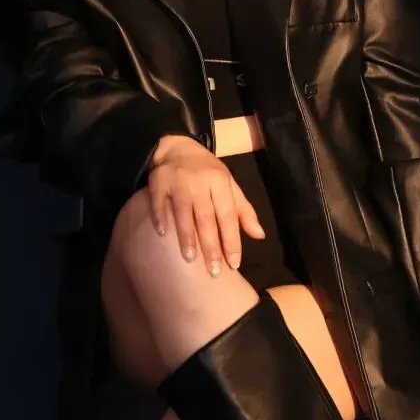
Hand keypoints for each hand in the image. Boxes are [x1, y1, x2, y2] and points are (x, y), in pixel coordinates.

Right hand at [146, 135, 265, 275]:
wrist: (177, 147)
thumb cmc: (207, 172)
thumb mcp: (229, 186)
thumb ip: (243, 211)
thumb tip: (260, 236)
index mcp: (221, 182)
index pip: (228, 216)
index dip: (232, 240)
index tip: (234, 264)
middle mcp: (201, 182)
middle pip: (207, 218)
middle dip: (211, 245)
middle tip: (213, 272)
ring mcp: (178, 181)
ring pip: (183, 211)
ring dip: (186, 235)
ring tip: (189, 258)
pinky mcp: (158, 181)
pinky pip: (159, 202)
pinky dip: (160, 217)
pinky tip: (162, 234)